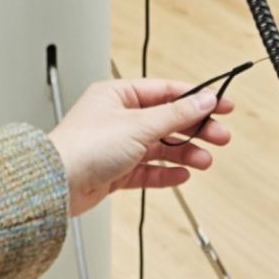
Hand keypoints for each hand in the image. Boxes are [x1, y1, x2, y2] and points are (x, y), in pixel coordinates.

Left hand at [49, 78, 231, 217]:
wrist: (56, 186)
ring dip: (185, 153)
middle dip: (195, 129)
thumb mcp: (139, 125)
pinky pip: (148, 170)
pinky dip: (166, 172)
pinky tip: (183, 174)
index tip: (222, 105)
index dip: (196, 98)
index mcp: (117, 95)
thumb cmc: (83, 148)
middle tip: (220, 136)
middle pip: (166, 120)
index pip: (166, 91)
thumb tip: (203, 100)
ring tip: (205, 160)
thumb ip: (176, 114)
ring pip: (160, 147)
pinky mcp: (115, 171)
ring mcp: (116, 145)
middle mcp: (117, 118)